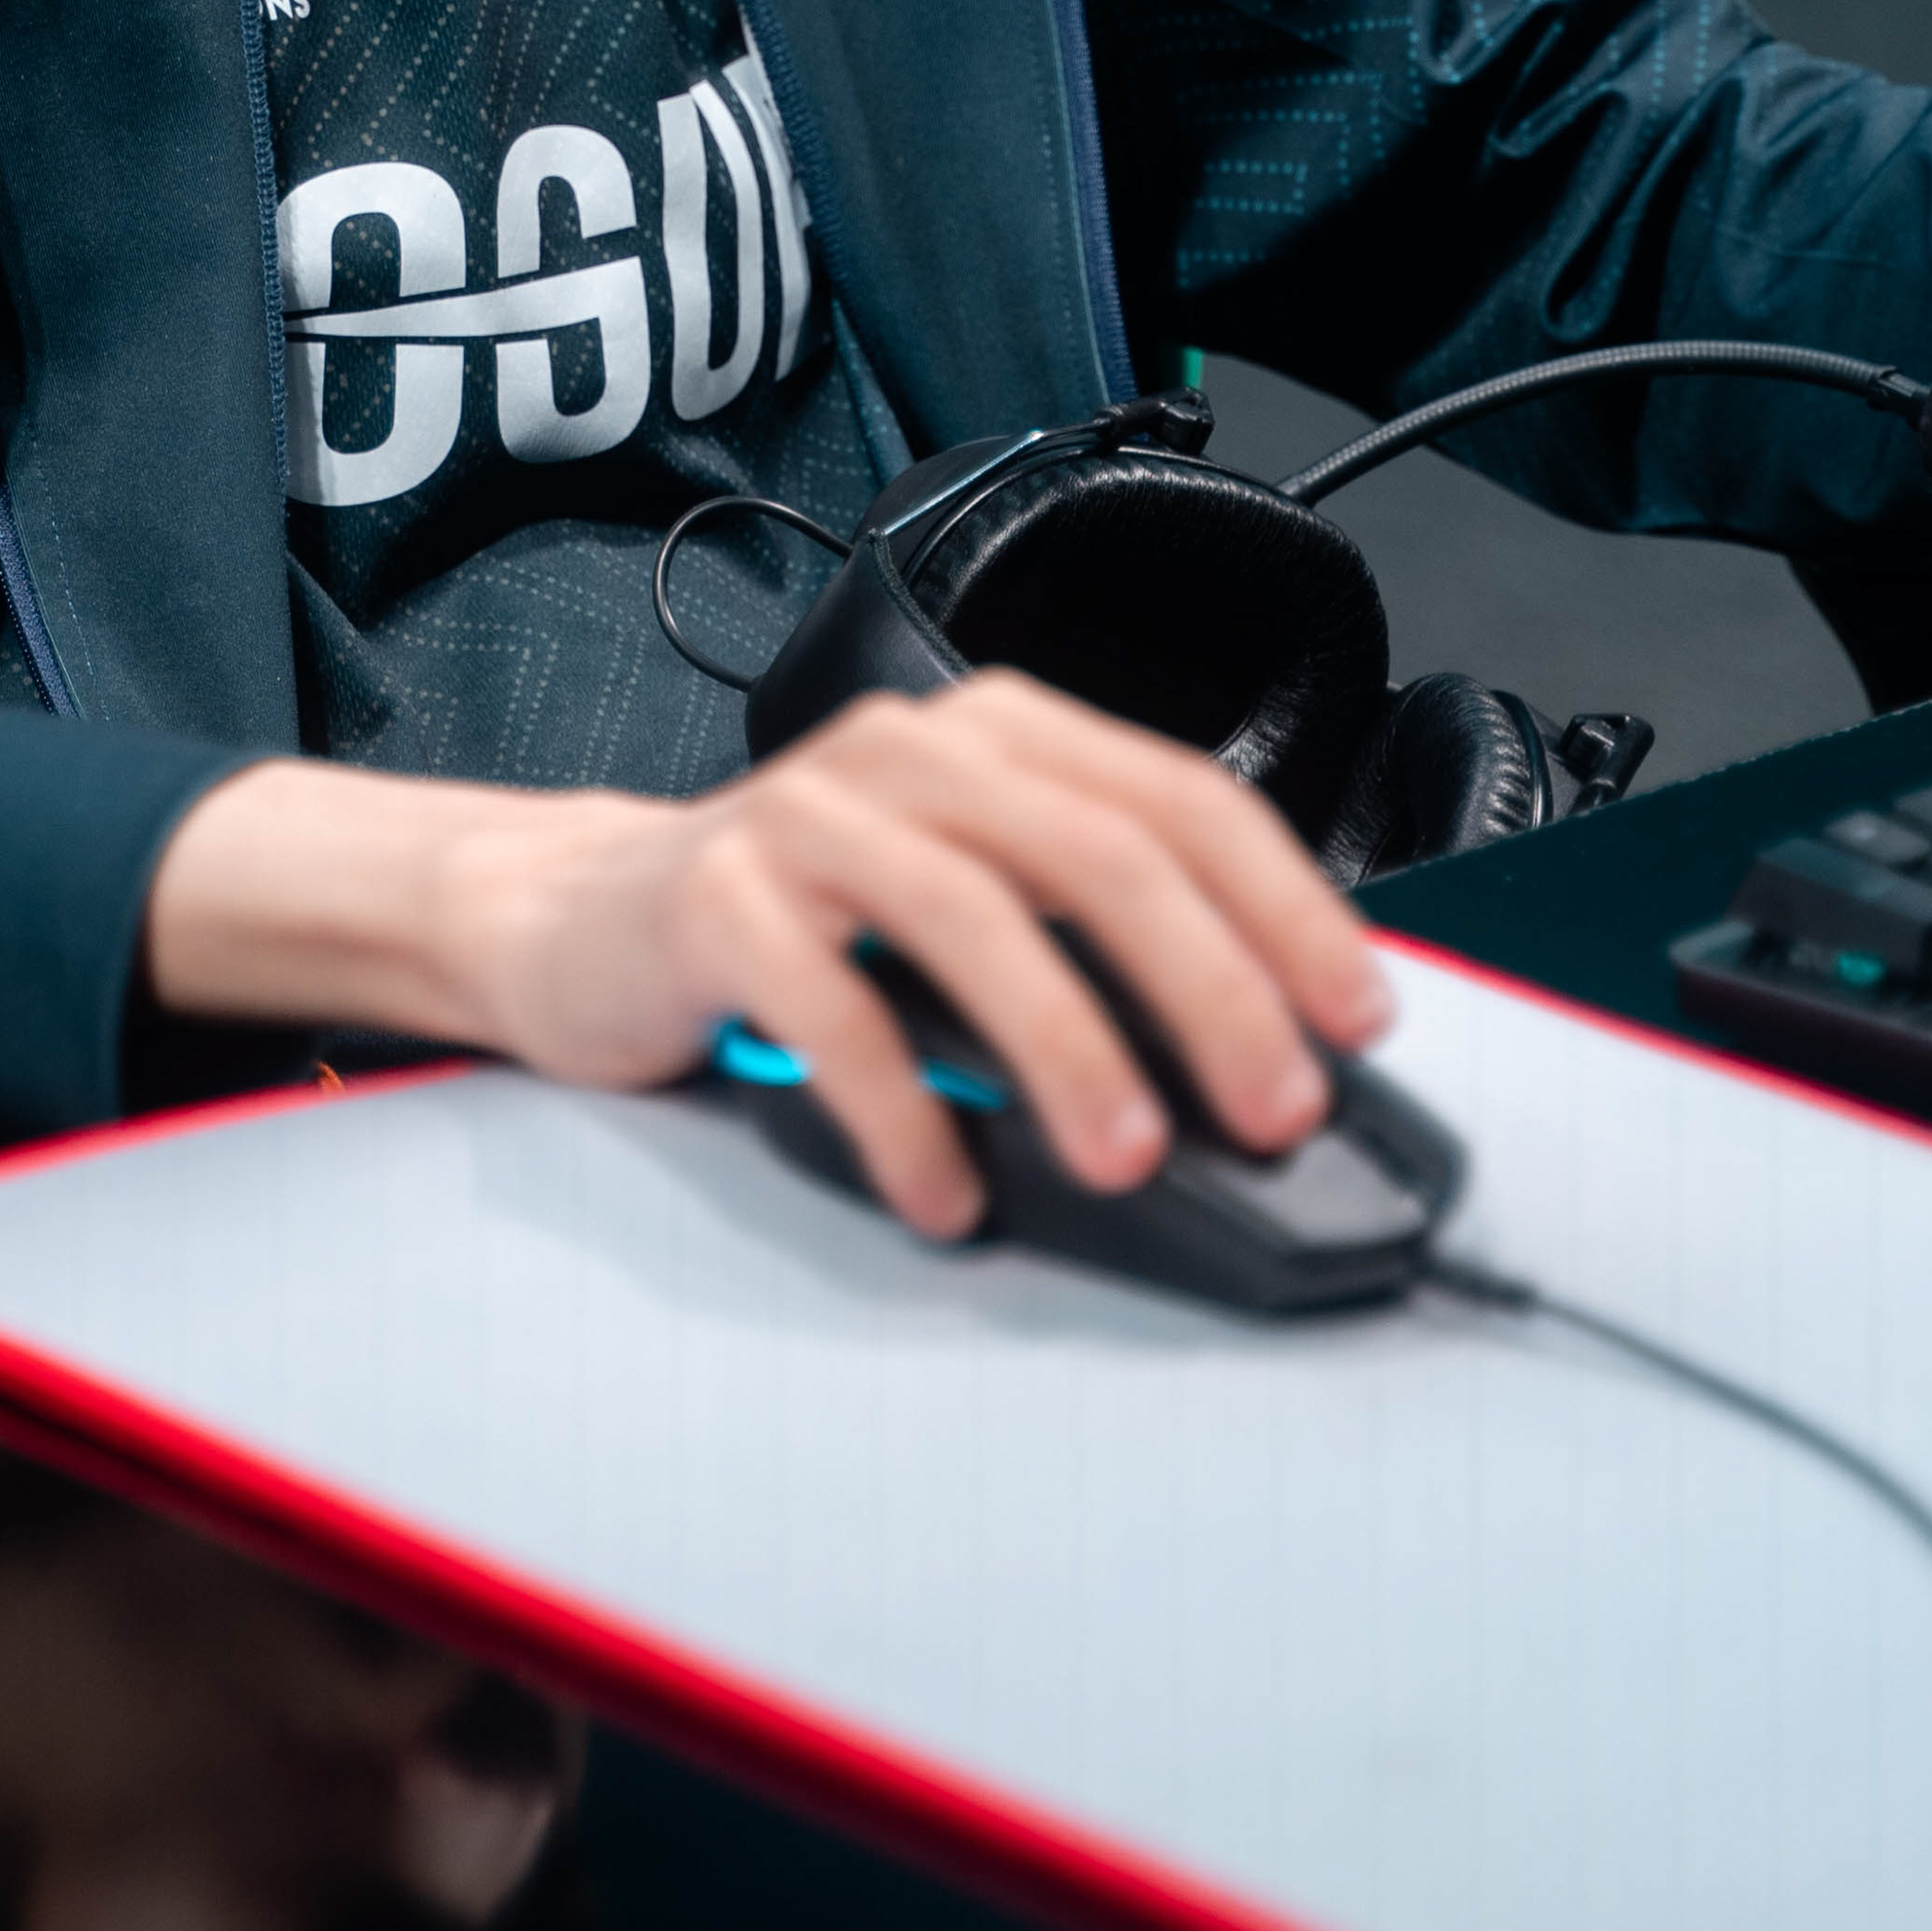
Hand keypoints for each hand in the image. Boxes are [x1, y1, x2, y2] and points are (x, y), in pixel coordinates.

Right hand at [142, 673, 1389, 1237]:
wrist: (576, 919)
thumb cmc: (801, 925)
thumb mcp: (961, 902)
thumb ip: (1084, 940)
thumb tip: (1261, 1059)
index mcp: (994, 735)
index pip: (1178, 795)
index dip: (1284, 904)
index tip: (1355, 1017)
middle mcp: (906, 750)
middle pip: (1093, 850)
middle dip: (1206, 985)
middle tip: (1271, 1107)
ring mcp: (804, 811)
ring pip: (972, 914)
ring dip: (1070, 1046)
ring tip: (1125, 1156)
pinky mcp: (714, 894)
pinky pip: (832, 1005)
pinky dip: (906, 1112)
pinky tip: (950, 1195)